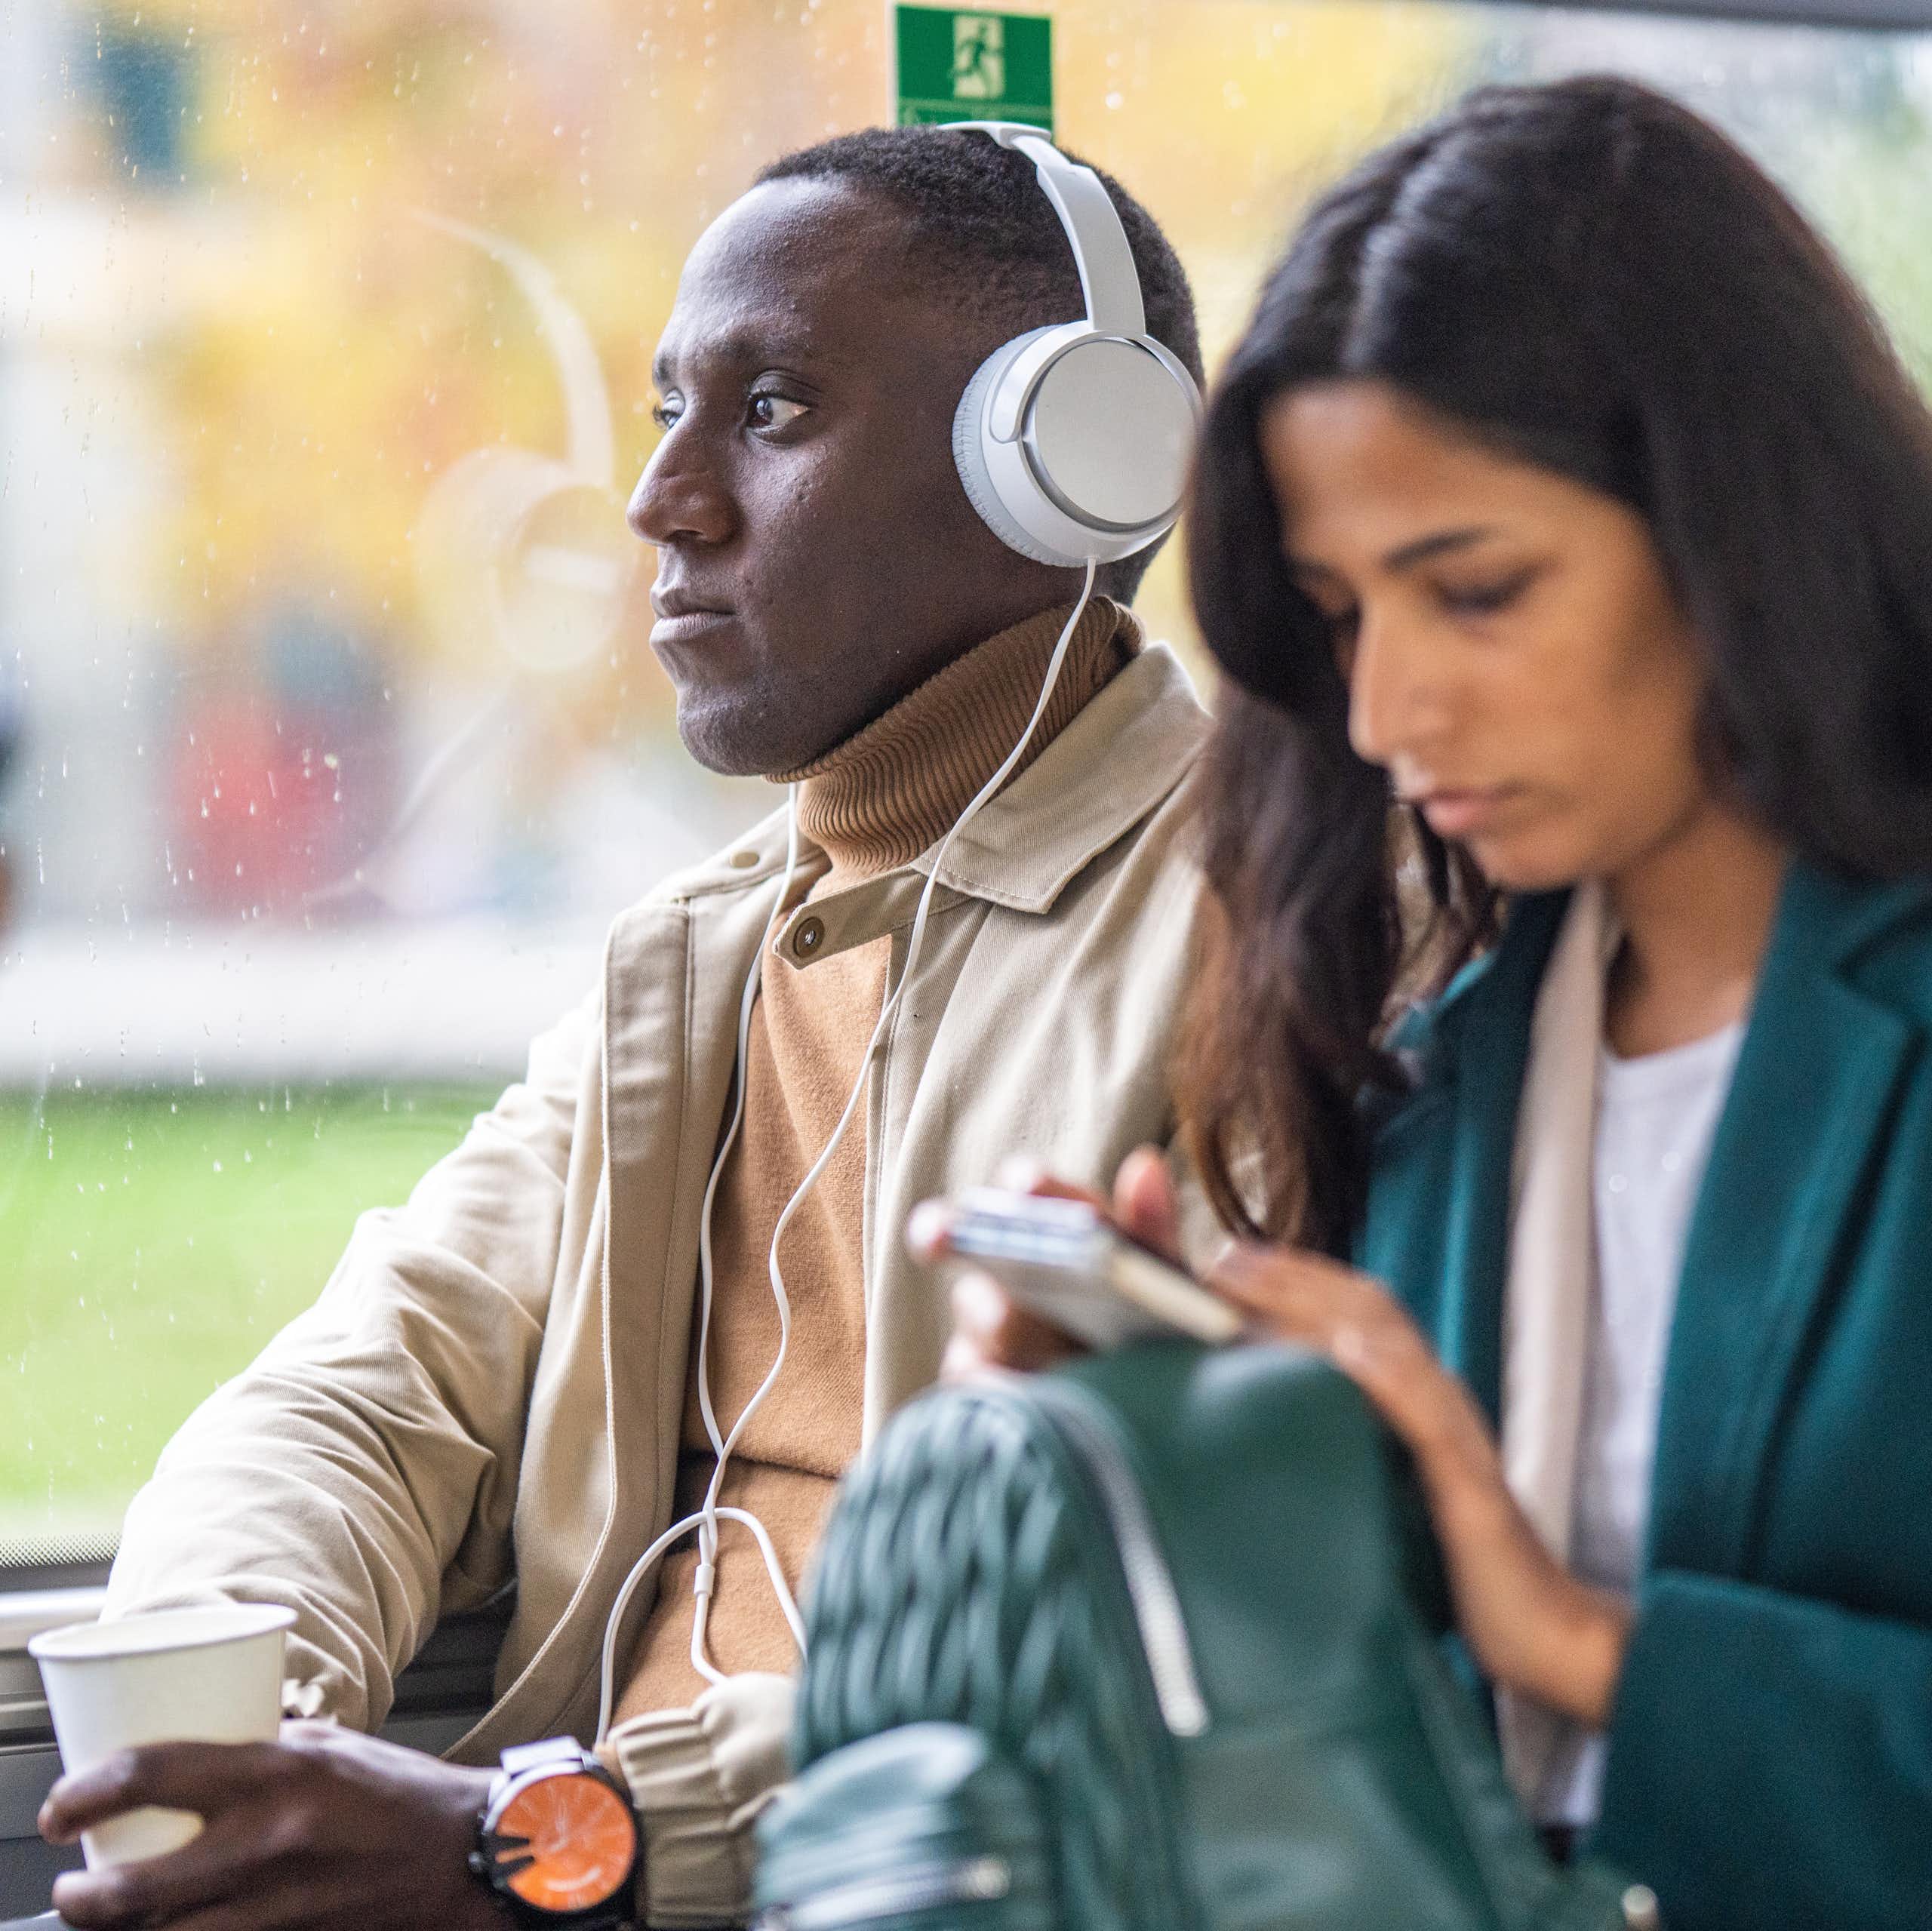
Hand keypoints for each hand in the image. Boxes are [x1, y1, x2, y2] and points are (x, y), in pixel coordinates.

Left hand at [41, 1723, 502, 1930]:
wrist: (466, 1856)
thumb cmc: (403, 1795)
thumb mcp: (330, 1748)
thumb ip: (262, 1754)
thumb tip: (200, 1762)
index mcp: (275, 1774)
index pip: (149, 1775)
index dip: (83, 1793)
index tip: (60, 1809)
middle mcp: (264, 1843)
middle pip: (128, 1890)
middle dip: (78, 1898)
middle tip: (70, 1886)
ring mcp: (273, 1907)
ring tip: (110, 1918)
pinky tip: (175, 1930)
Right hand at [917, 1147, 1183, 1378]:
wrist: (1162, 1400)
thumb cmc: (1159, 1324)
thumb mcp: (1167, 1279)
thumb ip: (1153, 1227)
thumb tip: (1144, 1164)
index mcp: (1055, 1224)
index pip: (1030, 1188)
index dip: (1025, 1183)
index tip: (1029, 1187)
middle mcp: (1012, 1264)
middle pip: (985, 1244)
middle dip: (991, 1248)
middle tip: (1000, 1254)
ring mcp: (990, 1324)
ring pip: (976, 1311)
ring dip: (992, 1316)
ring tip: (1011, 1324)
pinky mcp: (985, 1379)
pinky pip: (974, 1375)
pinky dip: (992, 1378)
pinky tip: (1018, 1387)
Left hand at [1210, 1244, 1630, 1728]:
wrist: (1545, 1635)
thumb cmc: (1454, 1568)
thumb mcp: (1383, 1491)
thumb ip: (1340, 1446)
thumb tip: (1262, 1423)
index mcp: (1413, 1400)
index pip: (1351, 1314)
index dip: (1291, 1277)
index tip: (1222, 1257)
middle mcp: (1436, 1402)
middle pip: (1365, 1309)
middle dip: (1290, 1273)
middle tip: (1220, 1256)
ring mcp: (1458, 1440)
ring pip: (1394, 1347)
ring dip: (1323, 1306)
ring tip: (1260, 1281)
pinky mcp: (1472, 1491)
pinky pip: (1433, 1422)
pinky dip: (1393, 1380)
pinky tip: (1351, 1355)